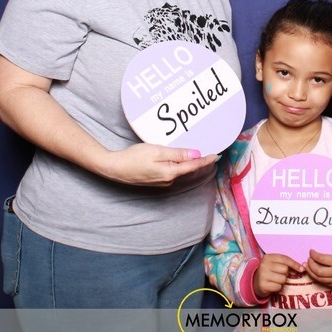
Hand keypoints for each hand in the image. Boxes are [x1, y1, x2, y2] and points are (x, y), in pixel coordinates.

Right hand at [100, 143, 214, 185]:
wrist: (114, 168)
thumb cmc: (133, 158)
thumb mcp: (157, 151)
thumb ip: (177, 154)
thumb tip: (196, 154)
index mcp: (170, 172)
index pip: (193, 165)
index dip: (206, 160)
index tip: (217, 154)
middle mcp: (168, 180)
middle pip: (188, 169)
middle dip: (199, 161)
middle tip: (210, 150)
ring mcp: (162, 181)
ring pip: (180, 170)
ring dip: (188, 162)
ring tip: (196, 152)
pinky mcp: (155, 180)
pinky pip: (172, 171)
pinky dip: (178, 164)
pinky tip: (177, 158)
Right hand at [253, 253, 302, 299]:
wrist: (255, 281)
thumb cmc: (269, 271)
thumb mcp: (275, 264)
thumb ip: (286, 263)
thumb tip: (302, 268)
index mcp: (268, 257)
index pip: (285, 259)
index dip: (294, 264)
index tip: (302, 269)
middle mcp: (264, 265)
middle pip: (285, 269)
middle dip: (285, 273)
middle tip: (279, 274)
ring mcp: (262, 275)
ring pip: (283, 279)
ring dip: (282, 281)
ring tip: (275, 280)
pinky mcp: (263, 285)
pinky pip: (278, 287)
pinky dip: (278, 287)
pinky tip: (272, 285)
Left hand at [304, 249, 331, 289]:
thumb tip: (323, 247)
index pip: (321, 259)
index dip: (314, 255)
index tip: (311, 251)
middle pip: (318, 271)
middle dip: (310, 264)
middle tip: (308, 259)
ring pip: (319, 279)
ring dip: (311, 272)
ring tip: (307, 266)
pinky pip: (324, 283)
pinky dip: (317, 278)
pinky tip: (314, 273)